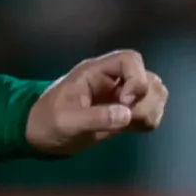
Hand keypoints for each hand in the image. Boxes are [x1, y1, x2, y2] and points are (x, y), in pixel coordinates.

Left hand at [27, 49, 168, 153]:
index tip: (124, 101)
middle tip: (128, 119)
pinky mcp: (125, 112)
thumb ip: (95, 117)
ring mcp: (121, 95)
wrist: (41, 136)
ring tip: (131, 125)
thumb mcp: (65, 121)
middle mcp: (113, 79)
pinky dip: (150, 119)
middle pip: (149, 78)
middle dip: (145, 100)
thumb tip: (126, 115)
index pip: (129, 59)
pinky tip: (133, 129)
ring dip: (151, 109)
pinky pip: (151, 109)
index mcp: (96, 72)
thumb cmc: (46, 122)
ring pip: (155, 93)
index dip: (136, 78)